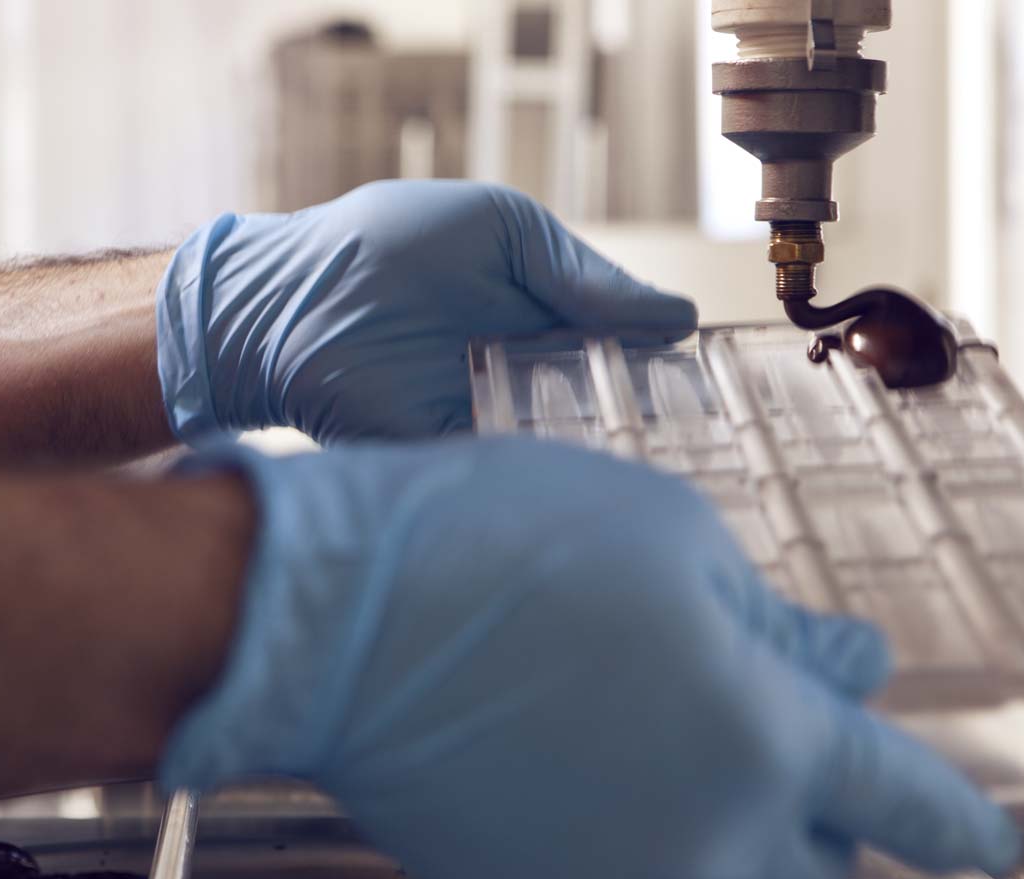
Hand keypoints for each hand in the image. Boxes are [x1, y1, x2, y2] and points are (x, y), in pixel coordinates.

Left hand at [156, 181, 695, 444]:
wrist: (292, 303)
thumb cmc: (393, 245)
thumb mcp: (503, 231)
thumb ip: (583, 276)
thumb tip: (677, 318)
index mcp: (552, 315)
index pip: (631, 350)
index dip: (678, 373)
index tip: (731, 398)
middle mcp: (536, 373)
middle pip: (614, 411)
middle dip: (660, 431)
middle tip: (724, 458)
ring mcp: (503, 420)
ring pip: (578, 450)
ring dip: (620, 463)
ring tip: (684, 484)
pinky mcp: (467, 462)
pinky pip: (525, 478)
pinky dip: (561, 488)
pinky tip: (609, 501)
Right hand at [162, 438, 1018, 878]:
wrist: (337, 613)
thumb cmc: (509, 543)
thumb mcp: (675, 543)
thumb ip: (778, 623)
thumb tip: (850, 666)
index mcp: (759, 741)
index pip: (899, 798)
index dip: (956, 821)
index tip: (991, 844)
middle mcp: (700, 840)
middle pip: (813, 854)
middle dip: (824, 802)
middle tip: (784, 730)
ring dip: (739, 831)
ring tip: (692, 753)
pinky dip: (652, 842)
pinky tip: (612, 771)